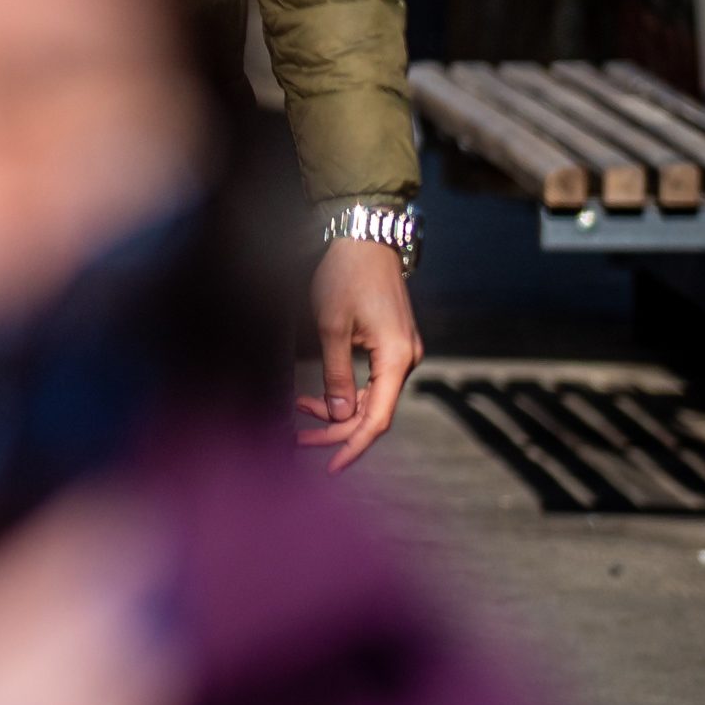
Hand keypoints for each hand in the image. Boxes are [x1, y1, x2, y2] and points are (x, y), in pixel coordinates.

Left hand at [296, 238, 421, 471]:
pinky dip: (347, 393)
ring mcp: (402, 352)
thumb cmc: (345, 276)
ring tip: (299, 410)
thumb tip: (340, 415)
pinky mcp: (392, 345)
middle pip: (375, 412)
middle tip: (298, 439)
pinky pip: (373, 382)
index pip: (379, 418)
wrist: (365, 238)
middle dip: (336, 429)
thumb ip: (336, 374)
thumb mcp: (331, 326)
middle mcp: (406, 359)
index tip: (331, 466)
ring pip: (372, 398)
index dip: (354, 445)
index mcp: (396, 358)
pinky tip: (318, 396)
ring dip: (338, 410)